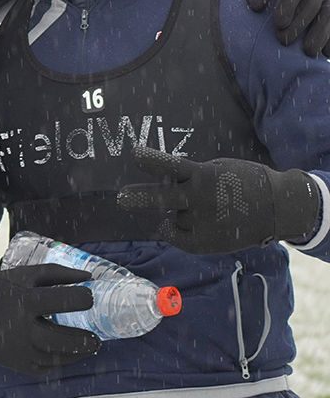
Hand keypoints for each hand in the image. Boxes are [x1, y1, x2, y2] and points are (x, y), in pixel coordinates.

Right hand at [0, 266, 100, 374]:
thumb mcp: (22, 274)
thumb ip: (56, 274)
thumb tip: (88, 278)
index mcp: (24, 301)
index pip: (62, 301)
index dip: (83, 298)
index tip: (91, 297)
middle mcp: (22, 328)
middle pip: (64, 340)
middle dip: (86, 340)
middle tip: (98, 337)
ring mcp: (20, 350)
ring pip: (58, 357)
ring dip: (78, 353)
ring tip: (89, 346)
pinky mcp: (18, 364)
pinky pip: (46, 367)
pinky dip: (60, 360)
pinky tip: (68, 353)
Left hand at [117, 146, 320, 253]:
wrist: (277, 207)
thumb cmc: (240, 182)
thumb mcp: (217, 169)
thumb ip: (190, 175)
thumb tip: (162, 183)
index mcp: (204, 176)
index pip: (172, 166)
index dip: (152, 161)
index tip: (135, 154)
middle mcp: (202, 199)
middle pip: (163, 198)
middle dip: (140, 198)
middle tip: (121, 198)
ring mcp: (204, 223)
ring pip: (175, 215)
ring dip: (181, 211)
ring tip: (206, 208)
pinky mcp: (206, 243)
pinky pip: (176, 235)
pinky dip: (175, 229)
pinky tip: (187, 222)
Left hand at [233, 0, 329, 55]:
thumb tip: (257, 5)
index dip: (289, 3)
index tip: (278, 23)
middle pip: (314, 1)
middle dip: (301, 22)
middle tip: (284, 40)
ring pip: (328, 13)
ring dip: (320, 33)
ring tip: (307, 51)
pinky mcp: (328, 7)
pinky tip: (325, 53)